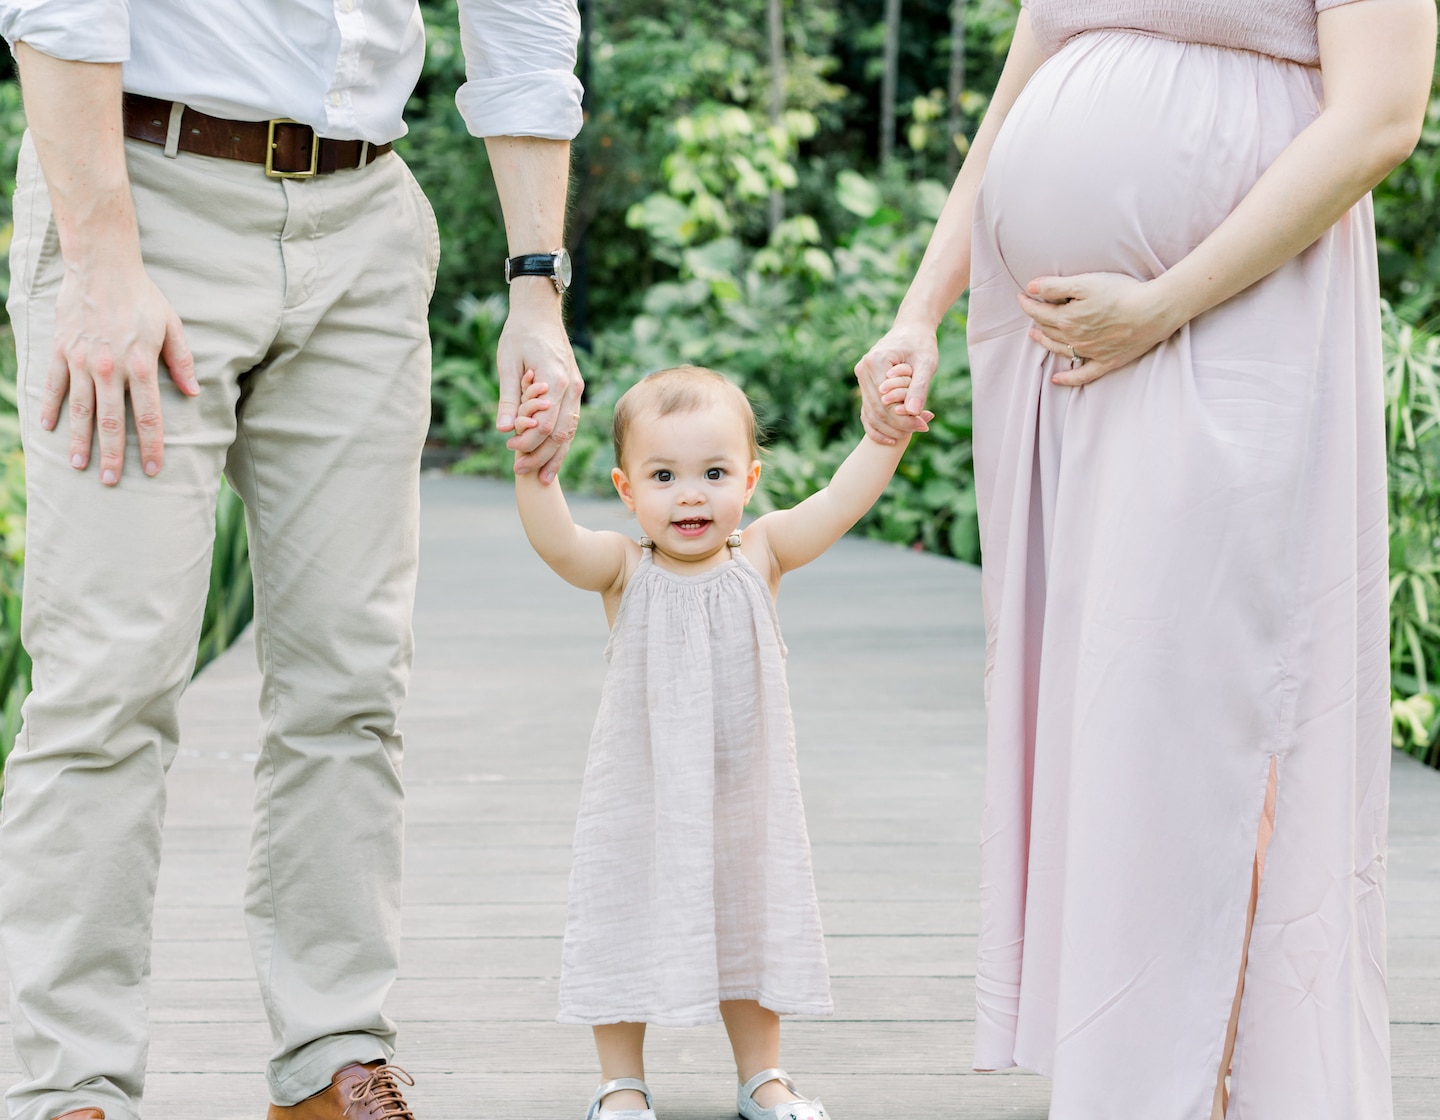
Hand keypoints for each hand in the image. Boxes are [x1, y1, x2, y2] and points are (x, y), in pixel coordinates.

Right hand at [41, 254, 197, 484]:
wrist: (102, 267)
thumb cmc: (142, 297)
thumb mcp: (172, 327)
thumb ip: (182, 362)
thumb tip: (194, 393)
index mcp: (140, 366)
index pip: (149, 416)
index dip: (152, 446)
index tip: (153, 470)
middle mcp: (110, 369)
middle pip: (112, 421)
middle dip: (112, 455)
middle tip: (111, 481)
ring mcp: (82, 361)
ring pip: (81, 410)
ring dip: (80, 440)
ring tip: (79, 466)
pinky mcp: (61, 351)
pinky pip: (53, 385)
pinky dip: (50, 408)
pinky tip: (48, 429)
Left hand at [495, 283, 582, 483]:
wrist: (539, 313)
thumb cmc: (520, 335)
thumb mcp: (507, 365)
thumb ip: (508, 399)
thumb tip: (503, 430)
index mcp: (556, 380)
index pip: (545, 424)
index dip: (528, 441)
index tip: (509, 448)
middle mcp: (572, 388)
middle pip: (560, 433)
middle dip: (541, 456)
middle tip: (520, 471)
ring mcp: (576, 390)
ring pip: (569, 431)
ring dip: (554, 455)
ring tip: (540, 476)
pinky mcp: (574, 390)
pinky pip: (570, 422)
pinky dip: (561, 442)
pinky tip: (550, 457)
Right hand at [854, 319, 936, 444]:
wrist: (911, 329)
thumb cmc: (921, 343)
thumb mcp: (926, 363)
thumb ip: (919, 387)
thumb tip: (913, 412)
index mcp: (874, 362)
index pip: (886, 402)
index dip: (904, 418)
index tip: (925, 424)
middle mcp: (862, 370)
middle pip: (878, 410)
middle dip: (900, 424)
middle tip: (923, 427)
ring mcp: (861, 377)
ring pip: (872, 413)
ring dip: (892, 426)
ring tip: (916, 429)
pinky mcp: (864, 384)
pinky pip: (867, 411)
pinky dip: (879, 426)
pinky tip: (895, 437)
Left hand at [1018, 272, 1184, 387]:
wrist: (1153, 312)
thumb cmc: (1121, 293)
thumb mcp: (1085, 283)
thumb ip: (1055, 286)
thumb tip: (1031, 288)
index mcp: (1067, 319)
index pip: (1039, 312)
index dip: (1028, 303)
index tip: (1021, 296)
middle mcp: (1074, 339)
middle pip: (1048, 330)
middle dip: (1036, 320)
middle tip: (1031, 312)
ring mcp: (1090, 353)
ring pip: (1060, 350)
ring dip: (1045, 343)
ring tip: (1036, 336)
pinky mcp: (1106, 361)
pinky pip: (1082, 374)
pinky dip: (1068, 378)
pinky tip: (1057, 379)